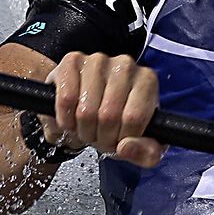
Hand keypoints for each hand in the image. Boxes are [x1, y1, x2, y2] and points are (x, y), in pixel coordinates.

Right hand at [43, 52, 163, 167]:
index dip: (121, 139)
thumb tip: (125, 147)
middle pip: (108, 116)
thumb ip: (147, 153)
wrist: (90, 105)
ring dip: (83, 130)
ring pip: (85, 111)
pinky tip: (72, 119)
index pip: (133, 119)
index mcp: (147, 81)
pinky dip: (66, 119)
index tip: (119, 141)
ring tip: (88, 128)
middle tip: (100, 136)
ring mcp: (98, 61)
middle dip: (101, 138)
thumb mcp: (142, 142)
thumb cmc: (119, 120)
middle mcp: (125, 66)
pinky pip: (66, 100)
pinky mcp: (72, 62)